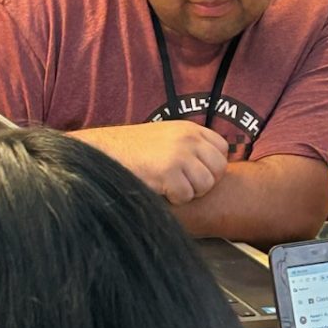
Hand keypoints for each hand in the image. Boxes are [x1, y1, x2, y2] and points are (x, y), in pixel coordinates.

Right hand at [73, 122, 228, 203]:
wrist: (105, 151)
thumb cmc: (135, 149)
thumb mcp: (167, 136)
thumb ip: (191, 145)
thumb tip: (215, 165)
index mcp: (190, 129)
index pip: (222, 149)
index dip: (212, 165)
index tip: (196, 172)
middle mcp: (189, 139)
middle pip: (219, 169)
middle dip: (204, 182)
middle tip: (184, 184)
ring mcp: (180, 155)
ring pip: (205, 184)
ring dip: (190, 191)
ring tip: (171, 186)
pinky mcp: (169, 172)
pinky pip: (186, 195)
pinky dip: (175, 199)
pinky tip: (160, 189)